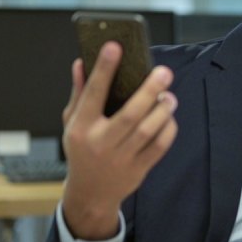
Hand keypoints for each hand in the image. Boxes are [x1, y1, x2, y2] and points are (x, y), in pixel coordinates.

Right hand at [61, 42, 177, 239]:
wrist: (90, 194)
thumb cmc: (82, 151)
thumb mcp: (72, 123)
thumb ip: (79, 93)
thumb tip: (81, 63)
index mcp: (81, 128)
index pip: (93, 93)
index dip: (104, 69)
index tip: (115, 46)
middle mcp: (100, 143)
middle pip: (129, 114)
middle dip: (149, 91)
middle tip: (164, 72)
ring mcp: (120, 158)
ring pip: (147, 132)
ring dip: (162, 111)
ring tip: (169, 96)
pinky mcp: (138, 170)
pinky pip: (159, 148)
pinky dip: (168, 130)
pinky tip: (169, 117)